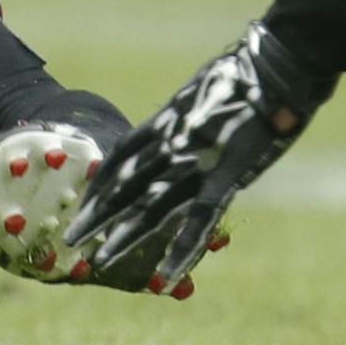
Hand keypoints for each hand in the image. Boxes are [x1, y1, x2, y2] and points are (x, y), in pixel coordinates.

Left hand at [64, 20, 331, 292]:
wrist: (275, 68)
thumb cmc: (246, 73)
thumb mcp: (203, 89)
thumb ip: (188, 112)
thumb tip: (182, 119)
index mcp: (166, 120)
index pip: (122, 156)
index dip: (102, 182)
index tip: (85, 201)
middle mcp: (172, 144)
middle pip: (125, 186)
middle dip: (97, 214)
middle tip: (71, 239)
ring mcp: (196, 162)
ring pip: (150, 208)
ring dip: (123, 237)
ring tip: (97, 262)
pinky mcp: (225, 178)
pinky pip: (197, 222)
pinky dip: (179, 251)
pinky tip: (163, 276)